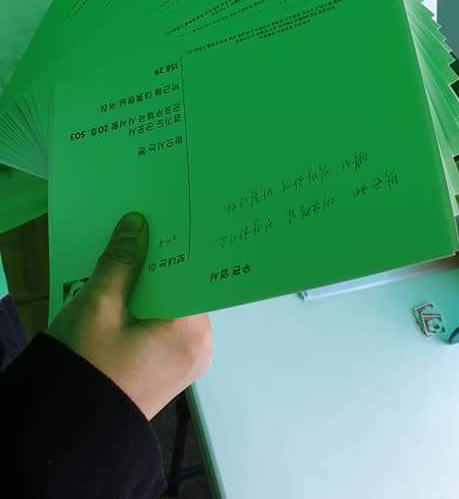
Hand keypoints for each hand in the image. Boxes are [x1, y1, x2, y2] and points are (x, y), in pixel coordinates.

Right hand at [48, 213, 211, 419]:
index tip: (160, 220)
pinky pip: (159, 328)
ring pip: (168, 308)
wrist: (66, 431)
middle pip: (180, 290)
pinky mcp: (164, 372)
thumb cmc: (87, 364)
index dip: (172, 246)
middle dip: (155, 266)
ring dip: (145, 288)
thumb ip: (121, 262)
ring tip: (123, 261)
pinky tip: (119, 295)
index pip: (190, 274)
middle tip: (137, 233)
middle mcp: (199, 348)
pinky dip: (142, 311)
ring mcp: (183, 363)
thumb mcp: (100, 305)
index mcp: (192, 331)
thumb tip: (137, 223)